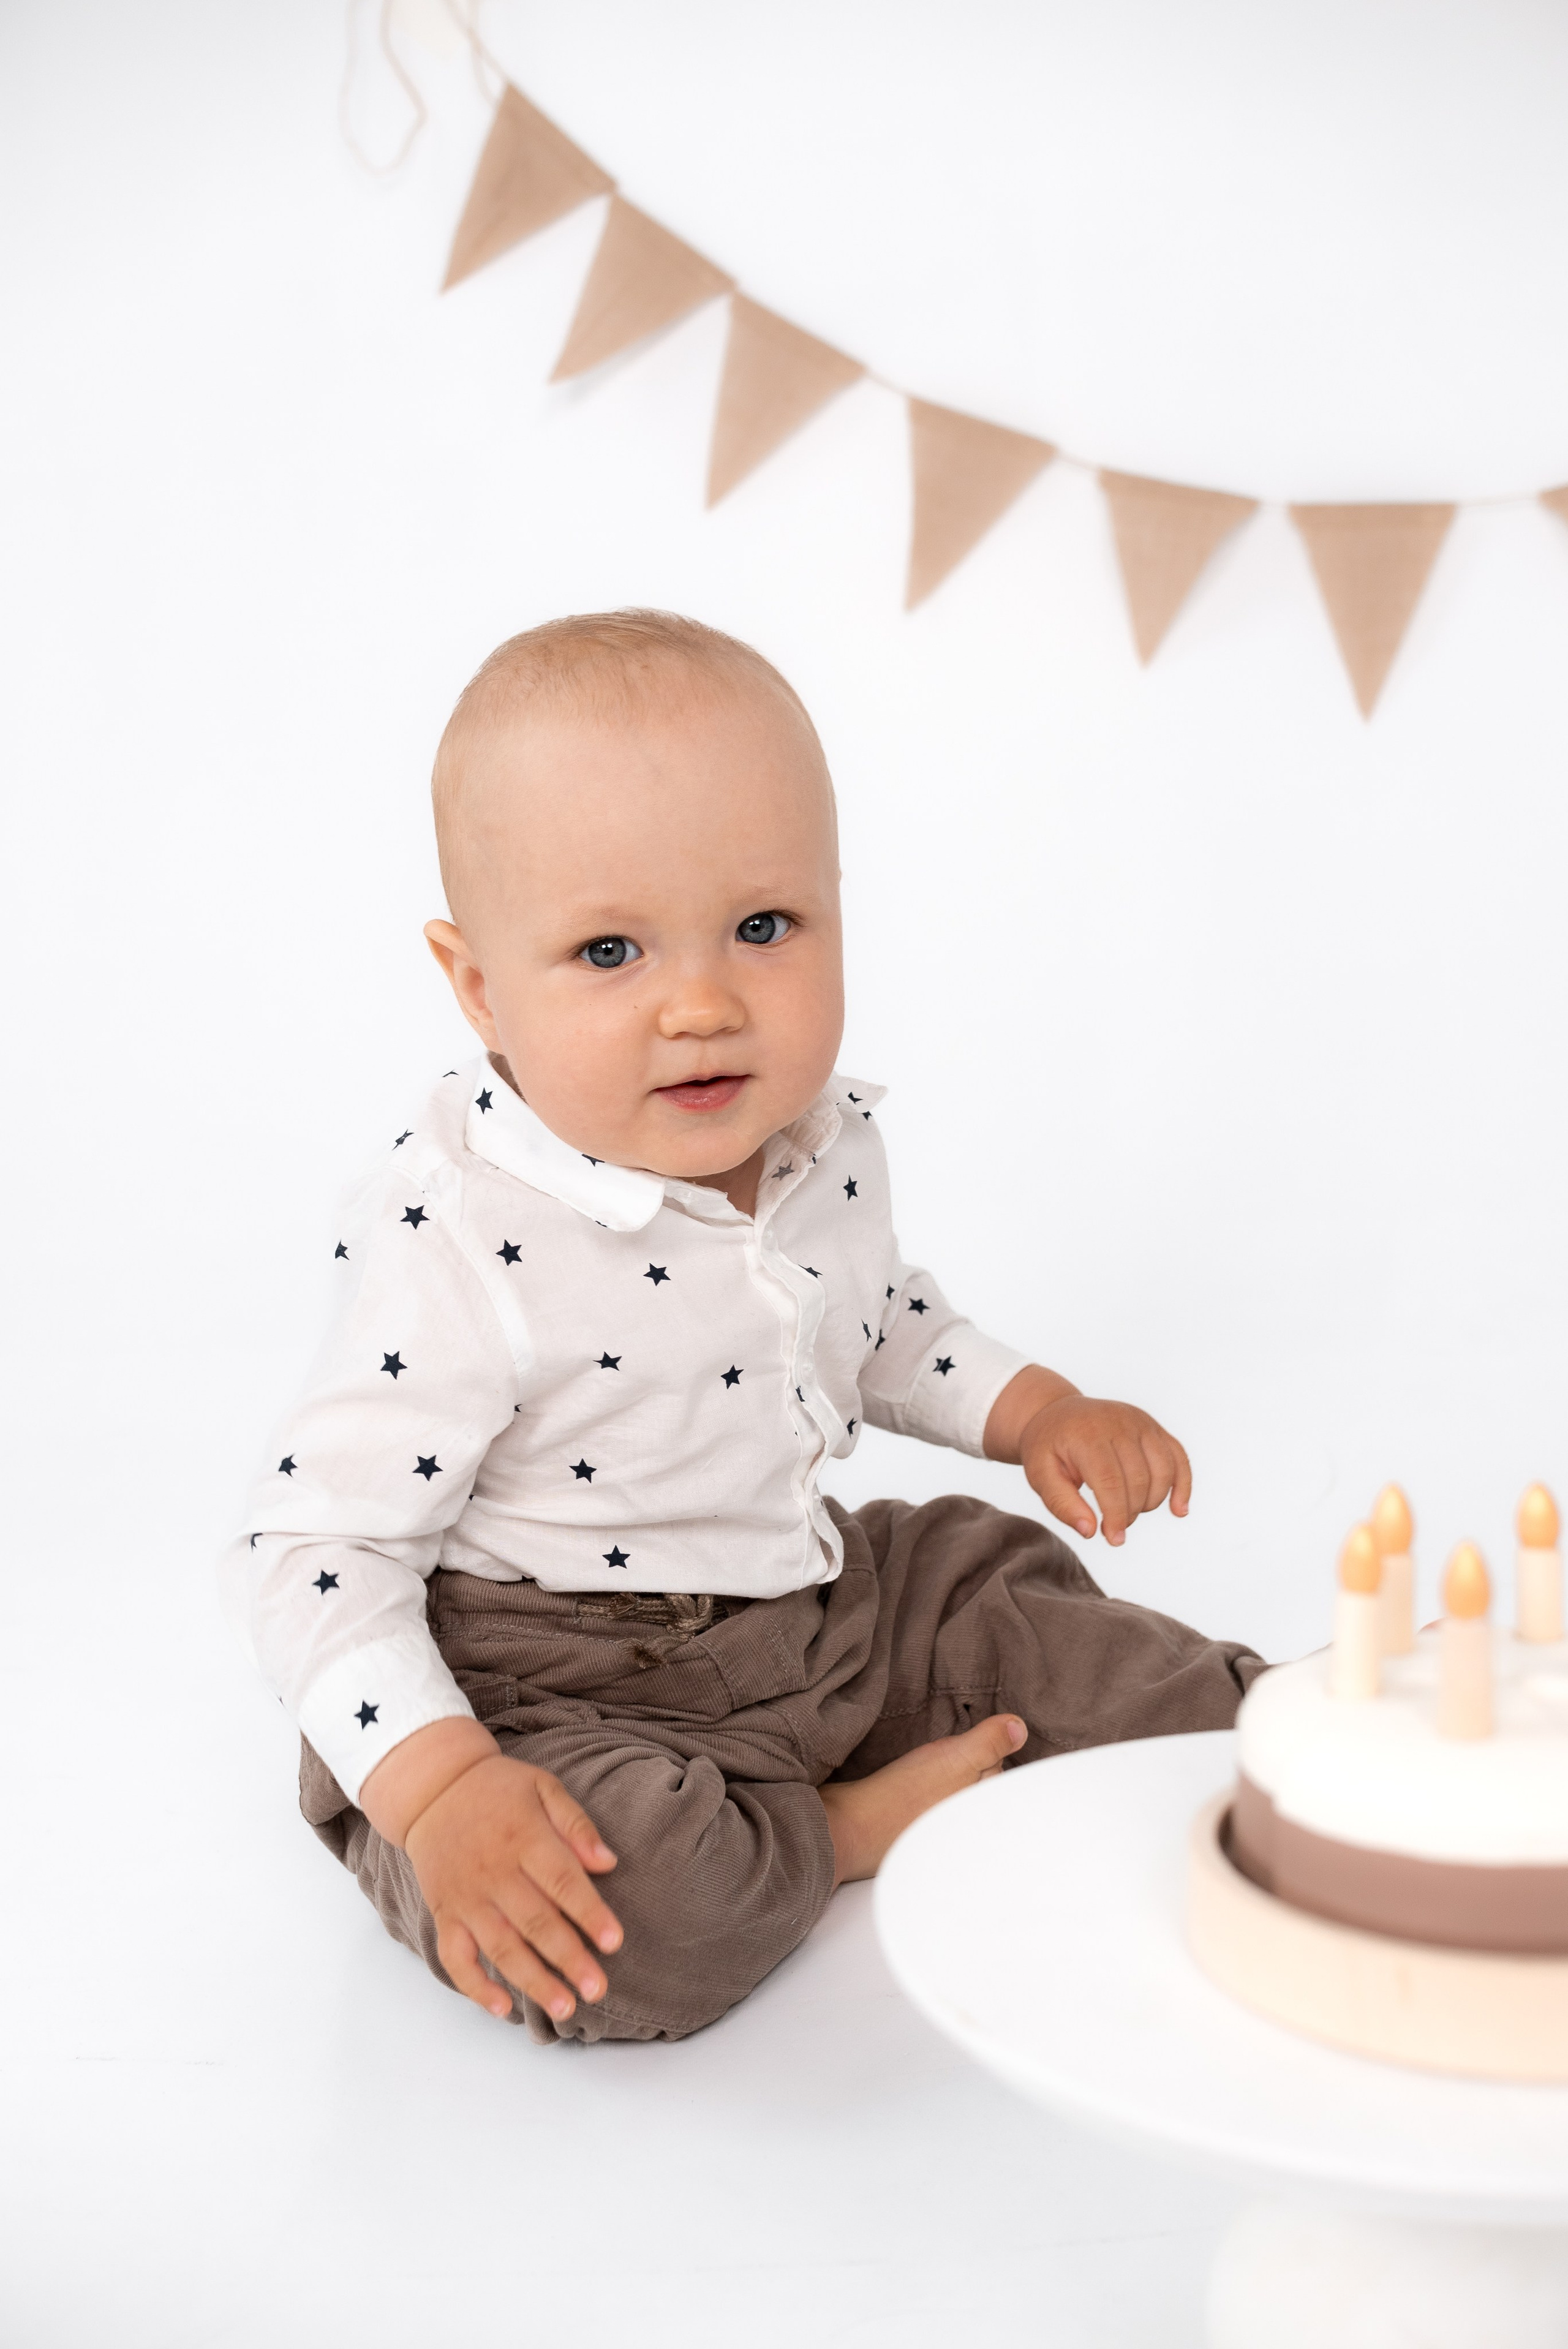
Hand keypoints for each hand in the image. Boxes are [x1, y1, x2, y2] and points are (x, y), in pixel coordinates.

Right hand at [403, 1752, 622, 2024]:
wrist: (433, 1788)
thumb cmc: (498, 1789)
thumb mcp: (542, 1786)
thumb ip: (576, 1823)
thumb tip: (608, 1862)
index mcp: (524, 1837)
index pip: (562, 1881)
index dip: (589, 1913)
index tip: (614, 1942)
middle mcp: (494, 1871)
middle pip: (535, 1922)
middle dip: (568, 1959)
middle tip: (597, 1989)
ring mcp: (466, 1897)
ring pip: (501, 1947)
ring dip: (533, 1981)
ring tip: (564, 2008)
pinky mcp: (444, 1913)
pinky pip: (455, 1957)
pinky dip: (475, 1986)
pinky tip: (502, 2008)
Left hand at [1016, 1392, 1191, 1546]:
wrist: (1056, 1413)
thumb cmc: (1048, 1448)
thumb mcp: (1039, 1475)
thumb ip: (1061, 1504)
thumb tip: (1090, 1531)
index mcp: (1087, 1434)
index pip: (1110, 1481)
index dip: (1116, 1515)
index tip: (1114, 1539)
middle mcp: (1118, 1423)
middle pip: (1138, 1479)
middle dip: (1130, 1512)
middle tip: (1113, 1525)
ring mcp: (1140, 1422)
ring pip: (1163, 1471)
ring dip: (1151, 1502)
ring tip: (1129, 1511)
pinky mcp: (1153, 1427)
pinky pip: (1178, 1457)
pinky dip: (1182, 1485)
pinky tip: (1178, 1510)